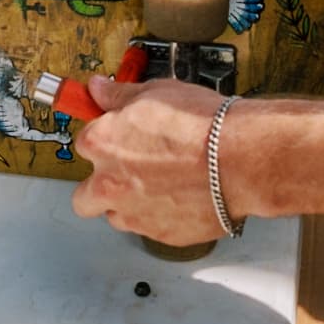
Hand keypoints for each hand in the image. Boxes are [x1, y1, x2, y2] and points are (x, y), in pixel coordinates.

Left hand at [70, 77, 237, 245]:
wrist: (239, 160)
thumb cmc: (202, 126)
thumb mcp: (156, 92)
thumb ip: (118, 96)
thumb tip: (98, 89)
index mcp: (101, 144)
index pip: (84, 143)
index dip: (104, 139)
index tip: (116, 137)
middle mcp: (109, 184)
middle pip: (84, 197)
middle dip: (100, 186)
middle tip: (126, 173)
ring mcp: (133, 214)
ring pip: (116, 217)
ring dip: (128, 205)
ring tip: (159, 187)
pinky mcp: (161, 234)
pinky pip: (151, 229)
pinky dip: (161, 217)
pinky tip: (181, 198)